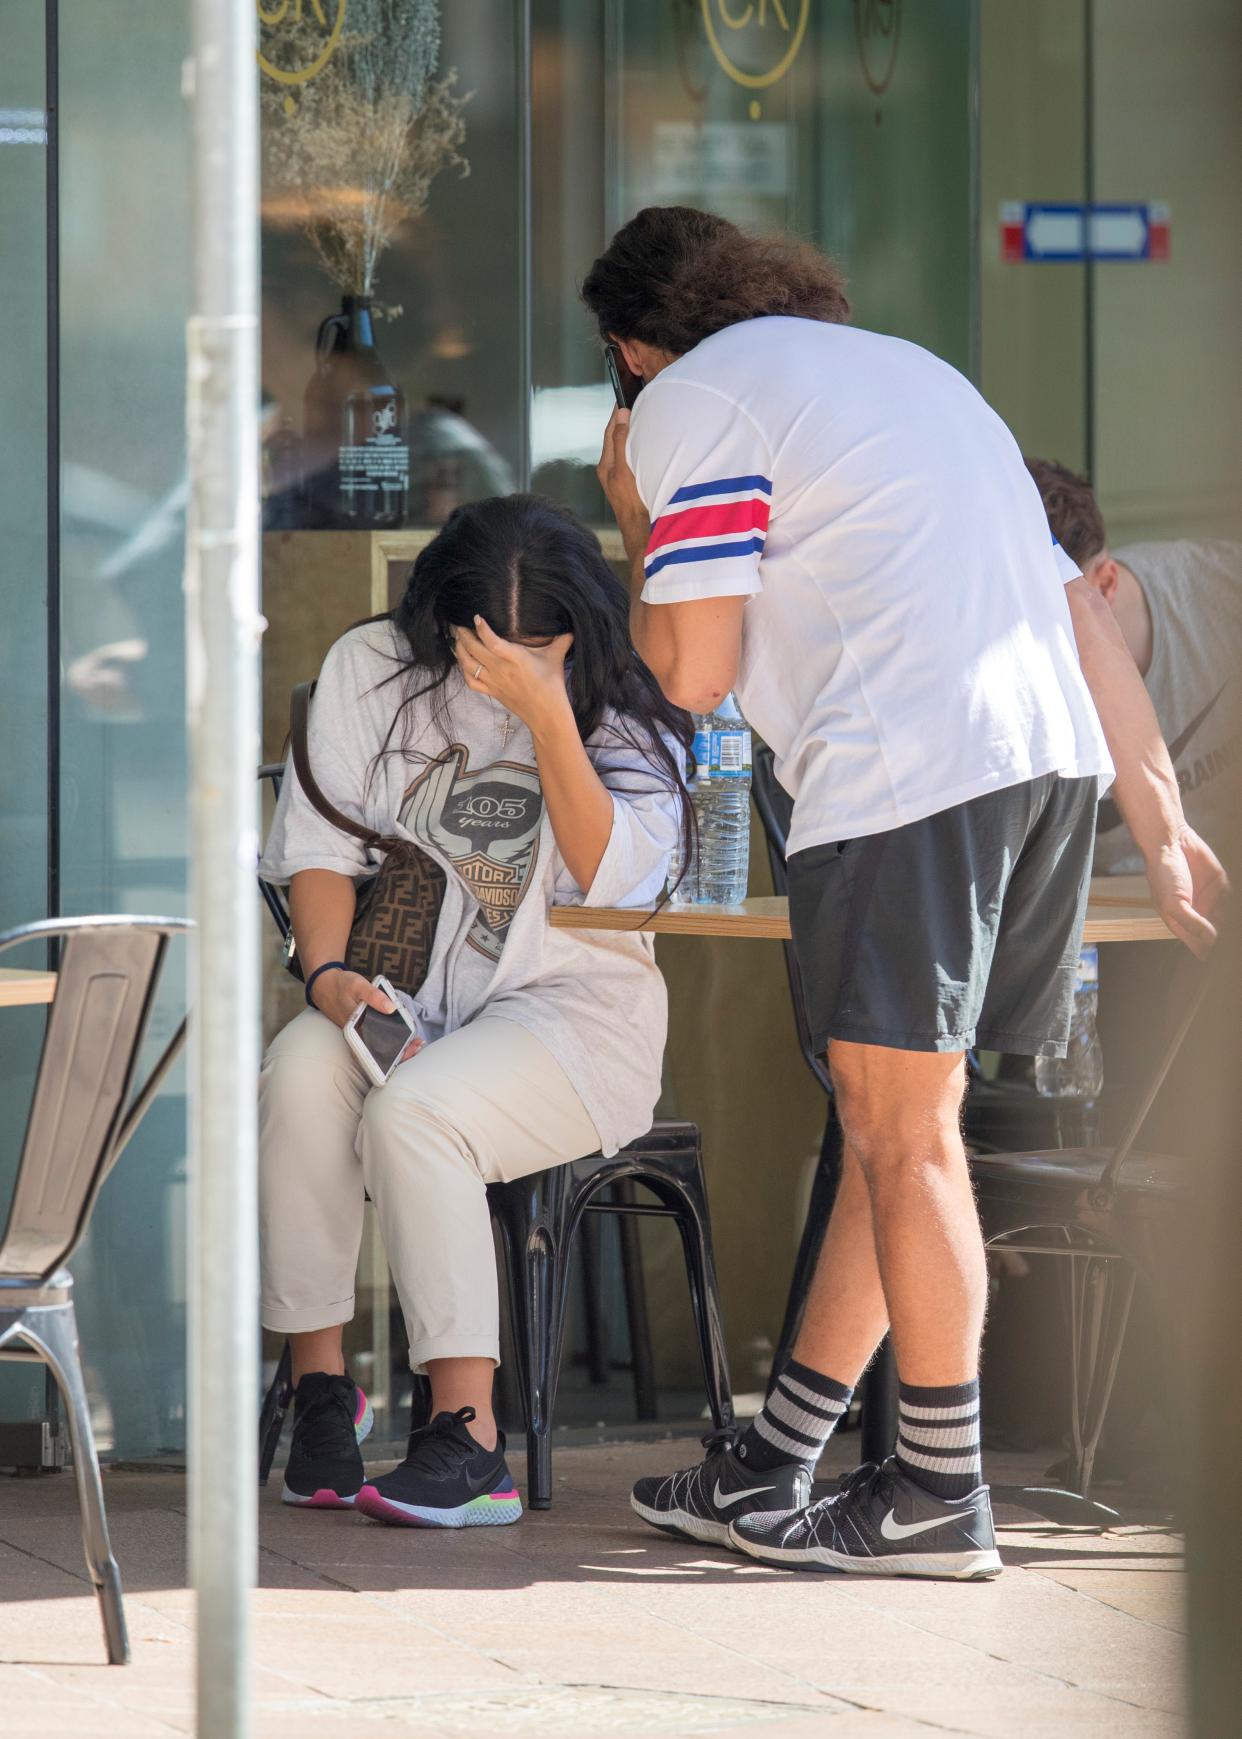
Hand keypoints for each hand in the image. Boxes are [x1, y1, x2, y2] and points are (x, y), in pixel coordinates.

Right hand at [312, 969, 422, 1062]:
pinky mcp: (361, 1028)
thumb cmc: (341, 985)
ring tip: (415, 1042)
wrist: (323, 984)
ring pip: (378, 1046)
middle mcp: (356, 1035)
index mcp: (355, 1028)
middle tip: (418, 1045)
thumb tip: (391, 1008)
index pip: (375, 1050)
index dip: (394, 1054)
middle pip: (379, 1052)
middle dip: (400, 1052)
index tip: (411, 1049)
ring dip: (397, 1046)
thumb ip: (374, 996)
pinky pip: (376, 1038)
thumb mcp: (358, 986)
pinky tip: (402, 1034)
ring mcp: (359, 1032)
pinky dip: (390, 1037)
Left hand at [454, 616, 574, 739]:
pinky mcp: (491, 691)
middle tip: (459, 623)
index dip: (481, 628)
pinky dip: (463, 670)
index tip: (476, 616)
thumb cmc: (552, 685)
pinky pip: (470, 681)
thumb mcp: (557, 658)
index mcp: (515, 658)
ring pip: (467, 664)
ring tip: (458, 638)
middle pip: (473, 649)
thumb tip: (572, 623)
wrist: (547, 714)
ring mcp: (493, 681)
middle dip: (463, 634)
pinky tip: (463, 660)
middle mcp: (500, 669)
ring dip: (459, 649)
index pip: (492, 641)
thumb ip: (563, 639)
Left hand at [596, 407, 648, 560]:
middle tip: (636, 400)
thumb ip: (622, 441)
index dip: (618, 412)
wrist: (644, 539)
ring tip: (643, 417)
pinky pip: (635, 459)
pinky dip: (640, 447)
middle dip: (625, 420)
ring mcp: (622, 480)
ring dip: (634, 433)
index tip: (624, 393)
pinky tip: (650, 445)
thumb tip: (622, 414)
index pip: (611, 430)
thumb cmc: (634, 506)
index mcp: (607, 466)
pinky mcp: (634, 487)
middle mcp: (612, 472)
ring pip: (626, 449)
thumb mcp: (625, 470)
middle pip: (617, 438)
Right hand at [1144, 825, 1228, 957]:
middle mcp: (1199, 914)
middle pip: (1218, 935)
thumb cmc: (1163, 874)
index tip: (1221, 960)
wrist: (1170, 841)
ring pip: (1228, 919)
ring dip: (1231, 923)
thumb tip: (1212, 941)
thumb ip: (1192, 923)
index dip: (1210, 953)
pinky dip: (1234, 905)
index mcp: (1183, 924)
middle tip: (1230, 943)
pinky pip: (1233, 900)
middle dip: (1224, 939)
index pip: (1201, 946)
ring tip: (1223, 912)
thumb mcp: (1173, 903)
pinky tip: (1228, 902)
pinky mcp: (1222, 886)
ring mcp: (1212, 900)